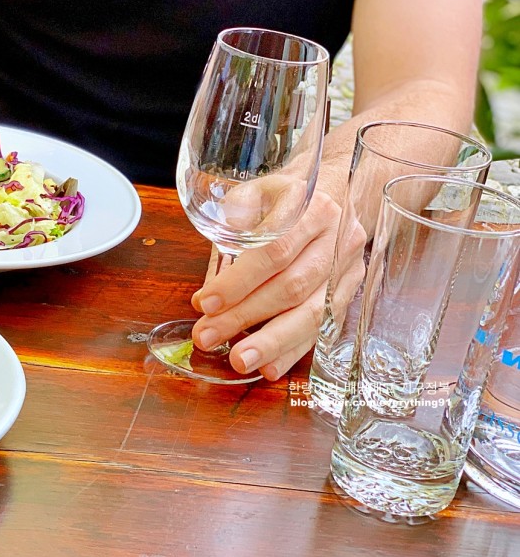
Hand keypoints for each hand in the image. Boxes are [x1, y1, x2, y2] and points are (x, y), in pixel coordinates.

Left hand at [190, 188, 343, 379]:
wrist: (340, 189)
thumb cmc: (287, 194)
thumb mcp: (258, 190)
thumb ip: (234, 222)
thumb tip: (210, 274)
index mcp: (313, 208)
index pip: (275, 250)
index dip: (239, 281)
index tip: (206, 302)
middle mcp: (339, 239)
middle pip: (291, 286)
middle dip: (245, 317)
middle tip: (207, 337)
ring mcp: (350, 269)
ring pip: (313, 313)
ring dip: (272, 342)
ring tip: (239, 361)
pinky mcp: (350, 293)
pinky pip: (323, 328)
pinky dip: (294, 350)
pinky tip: (269, 367)